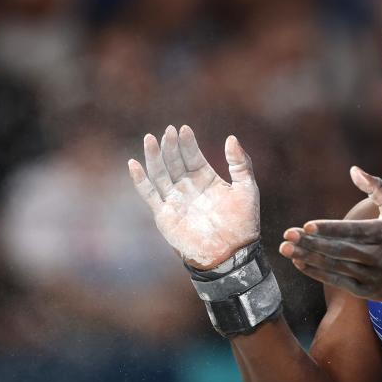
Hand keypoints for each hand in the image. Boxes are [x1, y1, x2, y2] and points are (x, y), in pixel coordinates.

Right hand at [128, 125, 259, 268]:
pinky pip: (149, 194)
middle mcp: (188, 187)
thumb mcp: (247, 188)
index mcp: (207, 179)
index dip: (188, 143)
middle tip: (168, 131)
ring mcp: (175, 200)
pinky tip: (133, 164)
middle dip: (171, 146)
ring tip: (150, 139)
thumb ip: (240, 163)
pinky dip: (140, 179)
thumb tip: (231, 138)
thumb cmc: (243, 223)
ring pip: (160, 173)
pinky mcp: (164, 214)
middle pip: (174, 161)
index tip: (184, 129)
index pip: (193, 156)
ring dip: (154, 156)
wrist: (232, 253)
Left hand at [280, 166, 381, 300]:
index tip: (306, 225)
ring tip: (286, 249)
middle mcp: (378, 255)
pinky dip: (318, 273)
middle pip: (339, 250)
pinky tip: (300, 264)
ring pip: (336, 266)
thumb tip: (353, 169)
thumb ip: (377, 187)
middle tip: (287, 236)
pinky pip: (338, 281)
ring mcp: (372, 275)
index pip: (352, 230)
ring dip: (309, 258)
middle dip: (311, 243)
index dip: (328, 229)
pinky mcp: (368, 291)